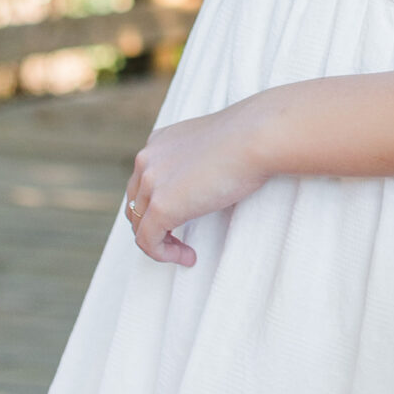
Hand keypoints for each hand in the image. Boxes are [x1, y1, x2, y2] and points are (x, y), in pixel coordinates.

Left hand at [123, 99, 267, 266]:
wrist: (257, 137)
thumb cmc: (248, 139)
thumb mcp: (210, 144)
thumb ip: (194, 161)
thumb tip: (198, 185)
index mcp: (158, 142)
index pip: (142, 182)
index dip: (156, 206)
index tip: (182, 218)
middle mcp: (146, 160)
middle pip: (136, 206)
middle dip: (154, 226)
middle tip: (180, 240)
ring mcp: (150, 183)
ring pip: (140, 227)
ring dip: (161, 243)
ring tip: (186, 252)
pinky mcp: (161, 206)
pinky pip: (149, 242)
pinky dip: (165, 254)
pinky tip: (190, 257)